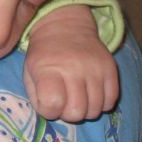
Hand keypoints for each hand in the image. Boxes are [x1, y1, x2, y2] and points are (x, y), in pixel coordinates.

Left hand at [24, 4, 117, 120]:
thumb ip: (37, 97)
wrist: (66, 27)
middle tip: (65, 102)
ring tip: (78, 98)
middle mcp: (74, 68)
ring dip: (85, 110)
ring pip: (95, 110)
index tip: (48, 102)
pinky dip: (101, 104)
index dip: (49, 110)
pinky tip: (92, 94)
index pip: (52, 104)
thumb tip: (53, 114)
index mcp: (48, 69)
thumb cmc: (45, 56)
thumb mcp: (30, 72)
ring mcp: (95, 69)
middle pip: (76, 112)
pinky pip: (111, 101)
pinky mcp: (111, 69)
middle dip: (68, 114)